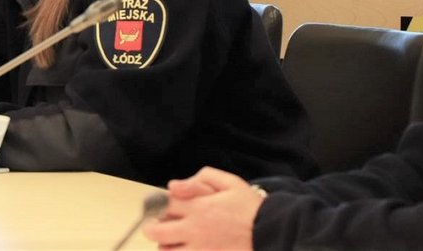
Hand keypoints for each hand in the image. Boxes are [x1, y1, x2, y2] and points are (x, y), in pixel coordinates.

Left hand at [142, 167, 262, 250]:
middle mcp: (194, 230)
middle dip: (151, 229)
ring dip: (165, 246)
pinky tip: (185, 250)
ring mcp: (200, 250)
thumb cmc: (250, 206)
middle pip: (157, 232)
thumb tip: (173, 185)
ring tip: (171, 242)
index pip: (163, 205)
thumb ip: (200, 178)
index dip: (158, 205)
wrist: (272, 231)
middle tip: (155, 228)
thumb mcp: (229, 182)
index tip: (162, 206)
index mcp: (198, 207)